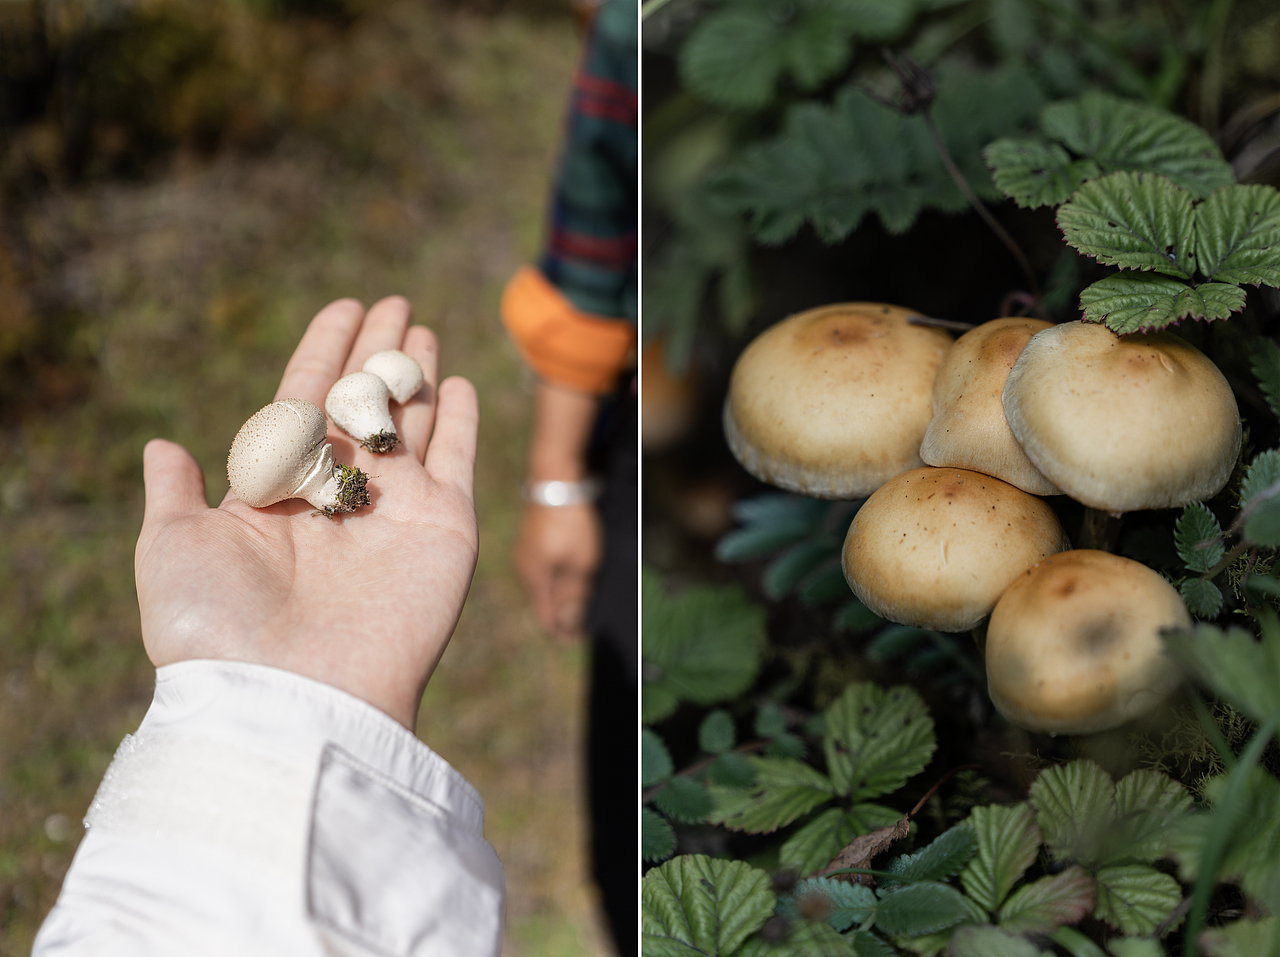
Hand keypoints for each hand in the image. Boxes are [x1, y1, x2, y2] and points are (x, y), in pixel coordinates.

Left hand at [133, 296, 478, 729]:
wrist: (296, 695)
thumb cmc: (222, 628)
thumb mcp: (176, 548)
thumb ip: (174, 494)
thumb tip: (161, 447)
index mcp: (280, 489)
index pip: (306, 398)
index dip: (324, 350)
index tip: (343, 307)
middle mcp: (341, 492)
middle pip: (362, 401)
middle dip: (376, 350)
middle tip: (394, 302)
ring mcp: (397, 507)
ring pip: (411, 421)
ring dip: (416, 374)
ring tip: (422, 328)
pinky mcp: (446, 524)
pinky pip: (458, 457)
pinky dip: (463, 419)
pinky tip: (460, 383)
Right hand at [512, 502, 601, 641]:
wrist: (556, 481)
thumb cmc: (571, 522)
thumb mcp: (581, 562)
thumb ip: (574, 594)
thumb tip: (567, 624)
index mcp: (534, 579)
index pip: (545, 619)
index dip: (563, 633)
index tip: (582, 638)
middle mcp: (524, 569)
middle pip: (542, 604)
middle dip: (562, 616)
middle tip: (585, 622)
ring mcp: (524, 554)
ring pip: (542, 586)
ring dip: (560, 596)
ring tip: (582, 598)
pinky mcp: (530, 542)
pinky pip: (542, 570)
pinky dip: (556, 578)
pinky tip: (571, 573)